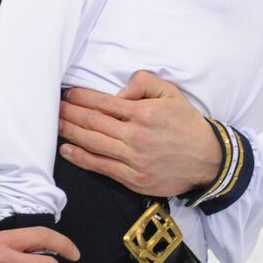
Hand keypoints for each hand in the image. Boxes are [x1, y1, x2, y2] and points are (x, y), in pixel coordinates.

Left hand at [58, 70, 220, 197]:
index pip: (103, 103)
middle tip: (54, 107)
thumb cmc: (187, 124)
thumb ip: (144, 83)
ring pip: (93, 143)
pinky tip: (67, 150)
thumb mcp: (171, 93)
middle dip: (70, 113)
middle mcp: (135, 136)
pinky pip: (101, 166)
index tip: (68, 94)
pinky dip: (81, 158)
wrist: (208, 160)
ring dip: (71, 133)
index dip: (82, 98)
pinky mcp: (133, 178)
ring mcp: (133, 159)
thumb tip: (118, 92)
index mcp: (143, 113)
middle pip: (93, 123)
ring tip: (56, 124)